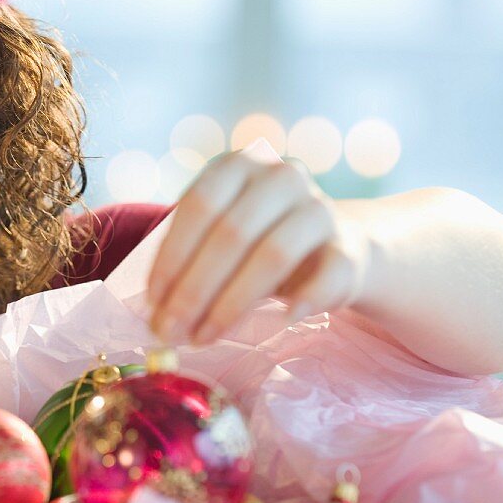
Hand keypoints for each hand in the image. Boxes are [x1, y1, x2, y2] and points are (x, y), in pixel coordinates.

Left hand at [146, 150, 371, 344]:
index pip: (198, 206)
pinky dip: (302, 300)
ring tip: (204, 338)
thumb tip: (155, 313)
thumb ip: (188, 261)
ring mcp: (320, 208)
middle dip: (194, 290)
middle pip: (231, 234)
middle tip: (171, 332)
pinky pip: (327, 275)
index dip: (171, 258)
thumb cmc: (257, 242)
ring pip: (271, 256)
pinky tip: (280, 320)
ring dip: (231, 304)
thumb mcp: (220, 236)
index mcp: (239, 165)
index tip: (152, 303)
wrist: (333, 245)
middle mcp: (281, 176)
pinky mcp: (350, 245)